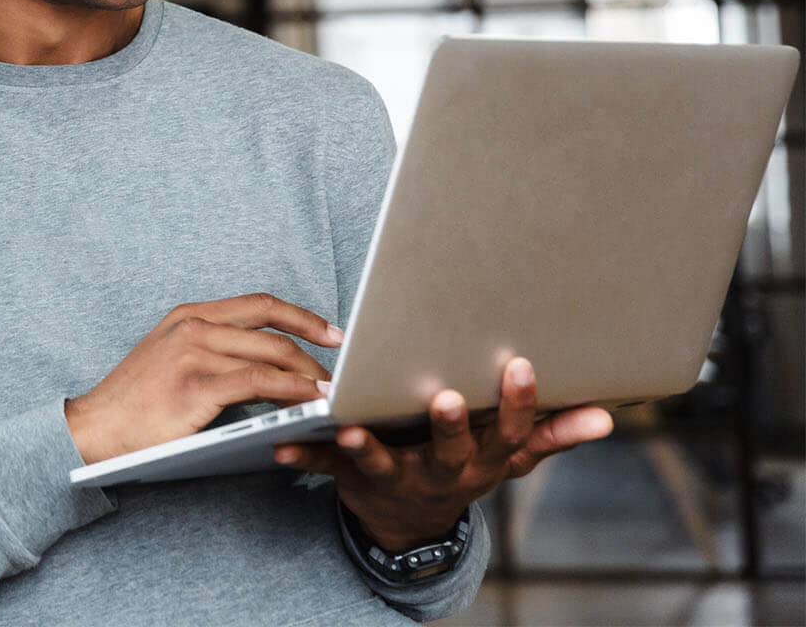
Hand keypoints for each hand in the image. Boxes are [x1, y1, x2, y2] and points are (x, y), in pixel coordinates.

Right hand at [66, 293, 340, 465]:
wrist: (96, 427)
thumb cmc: (135, 401)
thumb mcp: (170, 357)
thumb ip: (211, 349)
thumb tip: (263, 360)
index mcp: (189, 315)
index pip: (259, 304)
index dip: (302, 316)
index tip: (332, 333)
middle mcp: (192, 327)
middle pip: (272, 331)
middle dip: (314, 352)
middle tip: (338, 374)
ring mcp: (193, 354)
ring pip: (271, 356)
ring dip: (308, 375)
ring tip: (330, 393)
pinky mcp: (195, 386)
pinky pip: (258, 383)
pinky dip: (290, 390)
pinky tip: (307, 400)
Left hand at [274, 356, 613, 549]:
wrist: (409, 522)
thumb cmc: (463, 466)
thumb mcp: (508, 456)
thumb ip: (552, 434)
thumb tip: (607, 417)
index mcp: (483, 460)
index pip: (509, 432)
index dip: (517, 402)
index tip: (519, 365)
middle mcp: (443, 473)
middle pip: (451, 451)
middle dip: (451, 427)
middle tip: (447, 398)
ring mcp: (396, 479)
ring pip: (382, 465)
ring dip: (366, 449)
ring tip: (348, 430)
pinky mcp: (352, 481)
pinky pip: (324, 472)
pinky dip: (302, 460)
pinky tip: (279, 448)